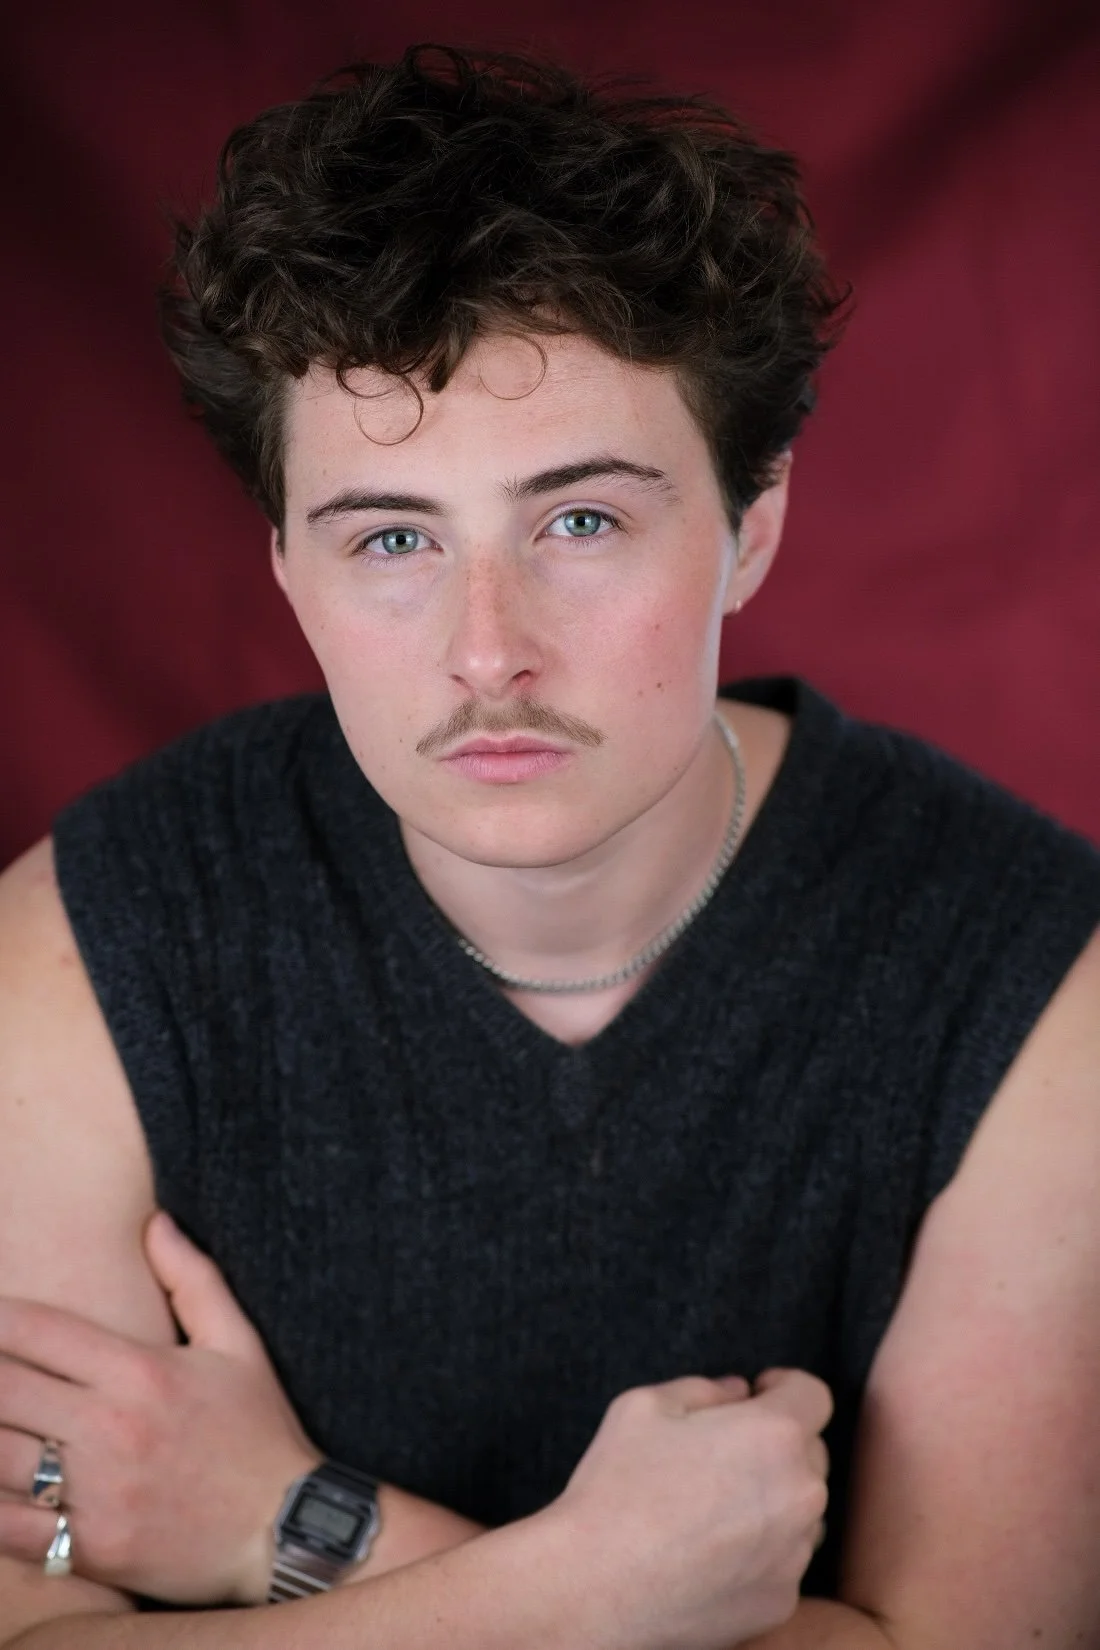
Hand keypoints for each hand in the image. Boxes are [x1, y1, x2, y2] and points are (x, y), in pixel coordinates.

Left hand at [0, 1211, 326, 1604]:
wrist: (285, 1531)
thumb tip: (155, 1221)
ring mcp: (97, 1494)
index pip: (38, 1331)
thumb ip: (193, 1278)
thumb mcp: (239, 1343)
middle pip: (3, 1389)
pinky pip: (9, 1528)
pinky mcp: (91, 1549)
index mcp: (141, 1372)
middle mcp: (112, 1428)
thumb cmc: (259, 1431)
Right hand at [544, 1367, 830, 1649]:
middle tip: (722, 1454)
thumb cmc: (615, 1489)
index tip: (760, 1395)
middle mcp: (799, 1493)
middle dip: (776, 1444)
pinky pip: (783, 1561)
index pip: (813, 1395)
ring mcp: (794, 1553)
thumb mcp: (644, 1406)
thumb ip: (703, 1388)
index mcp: (773, 1435)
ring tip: (713, 1508)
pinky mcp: (781, 1601)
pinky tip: (710, 1552)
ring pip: (801, 1510)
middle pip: (810, 1453)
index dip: (786, 1387)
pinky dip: (759, 1551)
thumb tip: (738, 1392)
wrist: (596, 1589)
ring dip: (773, 1500)